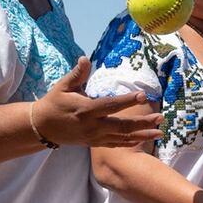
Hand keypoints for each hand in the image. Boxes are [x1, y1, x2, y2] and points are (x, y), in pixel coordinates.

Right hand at [31, 57, 163, 146]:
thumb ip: (77, 74)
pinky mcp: (95, 143)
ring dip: (142, 135)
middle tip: (160, 118)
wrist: (42, 128)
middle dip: (143, 122)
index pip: (111, 105)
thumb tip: (85, 58)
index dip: (128, 100)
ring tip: (159, 132)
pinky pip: (116, 144)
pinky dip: (131, 142)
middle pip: (122, 126)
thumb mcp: (63, 86)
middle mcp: (93, 126)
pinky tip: (144, 139)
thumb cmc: (54, 103)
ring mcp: (95, 137)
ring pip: (122, 138)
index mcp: (86, 110)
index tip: (143, 96)